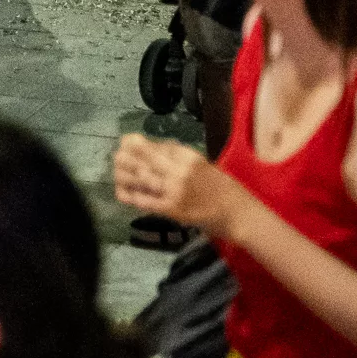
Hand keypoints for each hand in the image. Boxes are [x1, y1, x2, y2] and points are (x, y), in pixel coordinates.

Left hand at [114, 133, 249, 237]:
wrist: (240, 215)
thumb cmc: (222, 189)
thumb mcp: (202, 165)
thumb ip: (179, 158)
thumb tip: (152, 148)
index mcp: (188, 156)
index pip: (155, 145)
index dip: (136, 143)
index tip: (126, 143)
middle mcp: (180, 169)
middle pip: (143, 157)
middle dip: (125, 156)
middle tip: (116, 157)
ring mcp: (175, 189)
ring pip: (140, 177)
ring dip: (123, 175)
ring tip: (117, 173)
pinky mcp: (173, 209)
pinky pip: (145, 200)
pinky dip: (131, 196)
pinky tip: (123, 193)